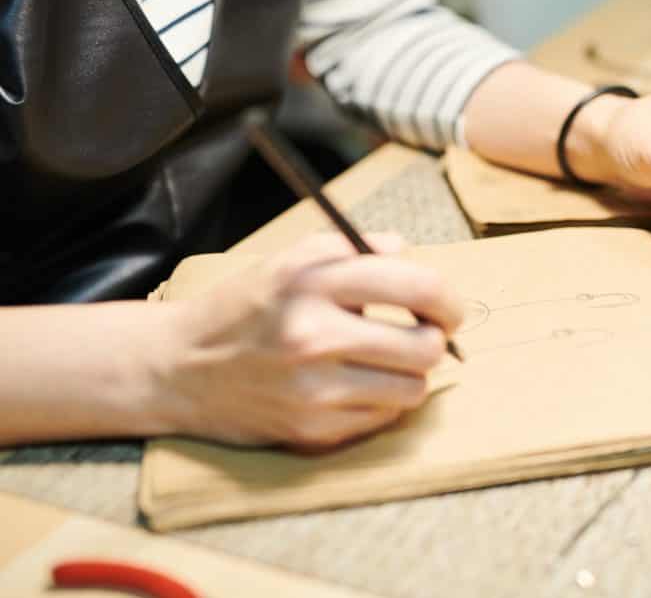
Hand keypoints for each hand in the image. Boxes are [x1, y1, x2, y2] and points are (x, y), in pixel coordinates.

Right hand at [158, 233, 463, 448]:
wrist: (176, 368)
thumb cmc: (243, 308)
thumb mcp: (288, 260)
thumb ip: (352, 248)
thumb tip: (407, 252)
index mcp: (312, 282)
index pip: (416, 285)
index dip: (447, 297)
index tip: (446, 306)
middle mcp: (314, 335)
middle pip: (426, 347)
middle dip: (436, 340)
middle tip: (424, 335)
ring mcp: (314, 389)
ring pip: (414, 389)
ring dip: (410, 374)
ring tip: (385, 361)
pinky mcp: (312, 430)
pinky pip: (384, 417)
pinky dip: (382, 401)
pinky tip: (356, 385)